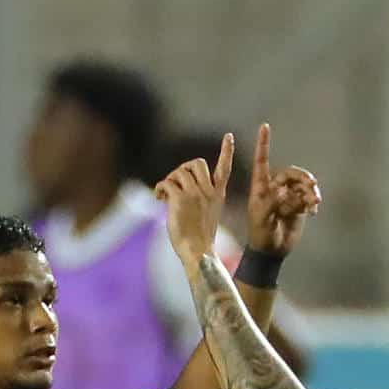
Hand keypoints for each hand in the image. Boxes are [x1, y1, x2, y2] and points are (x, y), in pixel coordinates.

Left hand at [154, 133, 232, 266]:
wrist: (198, 252)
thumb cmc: (200, 239)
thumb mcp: (208, 214)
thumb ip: (201, 198)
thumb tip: (178, 187)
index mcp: (217, 194)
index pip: (224, 168)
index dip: (227, 151)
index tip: (229, 136)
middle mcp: (208, 191)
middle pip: (196, 162)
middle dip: (184, 168)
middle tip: (176, 183)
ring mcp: (194, 194)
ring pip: (179, 172)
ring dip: (169, 180)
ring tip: (165, 195)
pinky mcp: (180, 199)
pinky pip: (166, 182)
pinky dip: (160, 188)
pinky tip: (159, 199)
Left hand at [244, 123, 321, 256]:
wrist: (272, 251)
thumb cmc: (260, 234)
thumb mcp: (262, 217)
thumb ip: (273, 202)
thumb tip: (285, 190)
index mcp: (261, 186)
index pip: (262, 160)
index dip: (263, 143)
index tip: (265, 126)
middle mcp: (275, 188)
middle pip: (291, 173)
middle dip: (302, 177)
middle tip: (312, 186)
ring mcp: (288, 197)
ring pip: (303, 185)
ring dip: (310, 191)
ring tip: (314, 202)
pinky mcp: (299, 206)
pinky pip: (308, 197)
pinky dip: (313, 202)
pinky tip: (314, 210)